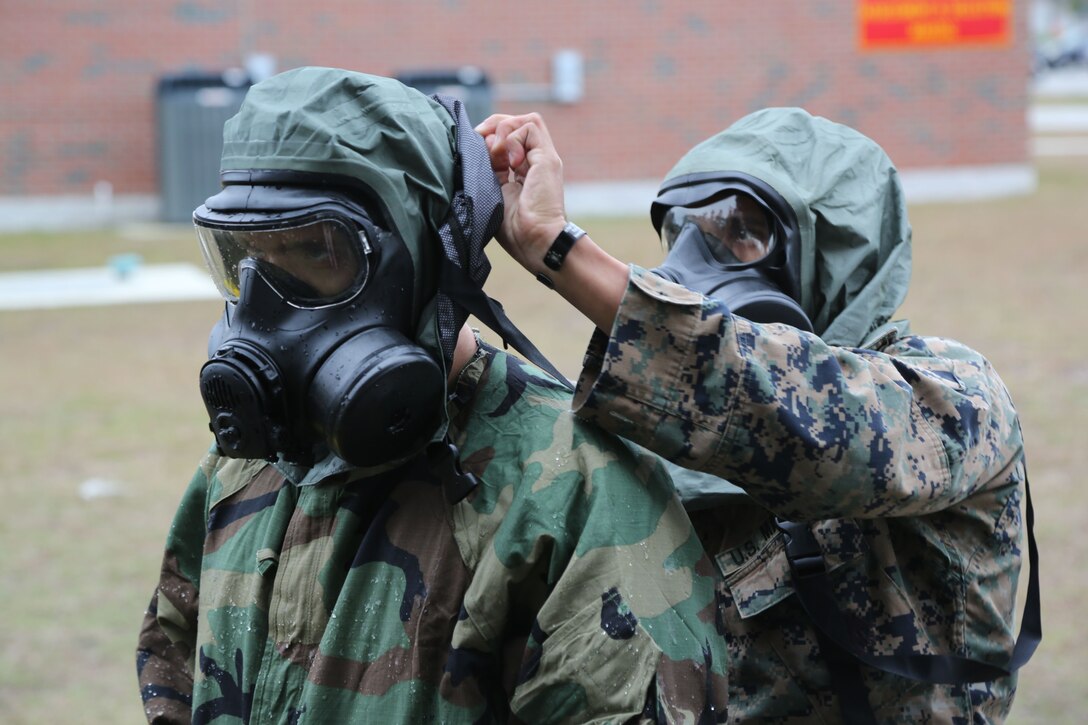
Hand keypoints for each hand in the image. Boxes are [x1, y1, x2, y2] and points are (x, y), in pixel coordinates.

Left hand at [475, 113, 567, 273]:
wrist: (535, 242)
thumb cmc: (514, 229)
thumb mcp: (492, 192)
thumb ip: (487, 168)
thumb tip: (478, 143)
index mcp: (521, 172)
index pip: (505, 139)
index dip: (487, 137)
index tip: (473, 149)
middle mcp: (534, 162)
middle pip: (516, 124)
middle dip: (493, 126)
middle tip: (480, 141)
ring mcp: (543, 159)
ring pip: (526, 120)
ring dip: (504, 129)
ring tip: (496, 153)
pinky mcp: (547, 158)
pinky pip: (530, 126)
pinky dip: (513, 137)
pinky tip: (508, 160)